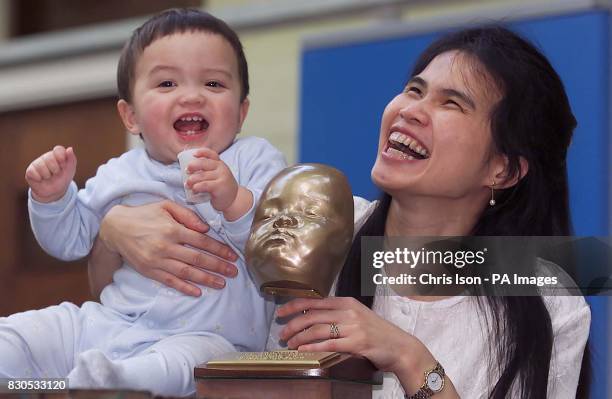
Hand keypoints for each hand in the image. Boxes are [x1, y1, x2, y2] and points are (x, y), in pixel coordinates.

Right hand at [25, 145, 76, 202]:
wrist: (54, 192)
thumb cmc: (62, 178)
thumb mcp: (70, 170)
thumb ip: (71, 159)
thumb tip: (70, 149)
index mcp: (57, 155)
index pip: (58, 149)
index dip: (61, 157)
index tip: (63, 165)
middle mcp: (46, 157)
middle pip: (49, 158)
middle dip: (55, 169)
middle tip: (56, 173)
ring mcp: (37, 163)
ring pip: (41, 166)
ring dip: (47, 175)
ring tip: (48, 177)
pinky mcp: (30, 171)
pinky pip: (33, 172)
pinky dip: (39, 178)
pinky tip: (41, 179)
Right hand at [99, 201, 239, 295]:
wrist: (116, 227)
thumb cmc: (144, 214)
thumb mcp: (166, 206)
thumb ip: (187, 216)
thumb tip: (205, 229)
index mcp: (173, 229)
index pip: (202, 242)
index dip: (220, 249)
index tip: (232, 256)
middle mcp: (166, 246)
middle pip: (198, 259)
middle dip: (218, 266)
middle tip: (233, 272)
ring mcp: (157, 261)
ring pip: (186, 272)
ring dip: (206, 279)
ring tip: (221, 284)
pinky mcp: (149, 271)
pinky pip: (170, 281)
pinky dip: (184, 288)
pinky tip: (197, 292)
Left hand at [185, 148, 238, 211]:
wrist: (233, 199)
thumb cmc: (221, 187)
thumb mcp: (218, 175)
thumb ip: (208, 170)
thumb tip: (188, 169)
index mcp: (220, 164)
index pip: (211, 154)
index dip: (202, 152)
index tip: (193, 154)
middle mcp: (221, 168)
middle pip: (204, 163)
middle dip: (192, 166)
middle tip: (186, 171)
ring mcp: (221, 177)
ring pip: (202, 175)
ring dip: (191, 180)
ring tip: (187, 184)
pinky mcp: (219, 187)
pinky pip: (204, 185)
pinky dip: (196, 187)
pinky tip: (194, 190)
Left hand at [277, 297, 432, 373]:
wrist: (400, 346)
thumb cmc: (376, 333)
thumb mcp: (356, 317)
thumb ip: (337, 315)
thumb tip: (311, 318)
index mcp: (347, 302)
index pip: (314, 302)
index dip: (294, 306)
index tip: (281, 312)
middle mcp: (348, 311)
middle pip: (312, 316)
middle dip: (293, 324)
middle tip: (282, 333)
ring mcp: (353, 327)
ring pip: (317, 330)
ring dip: (299, 337)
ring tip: (290, 344)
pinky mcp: (356, 343)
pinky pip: (329, 344)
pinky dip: (312, 347)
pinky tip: (303, 350)